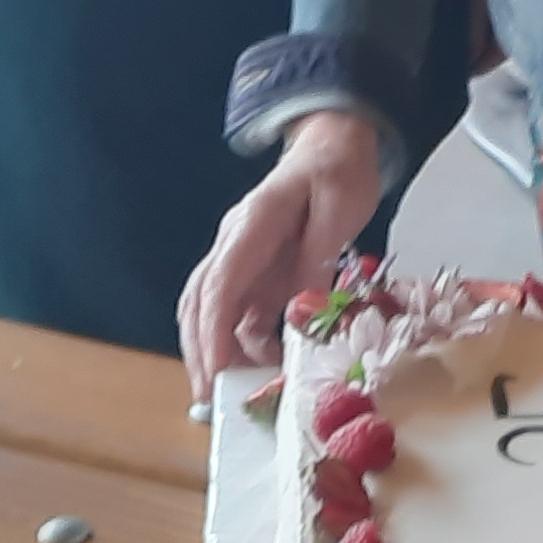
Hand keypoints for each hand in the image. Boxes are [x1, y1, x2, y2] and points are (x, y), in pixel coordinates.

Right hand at [175, 109, 379, 397]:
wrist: (335, 144)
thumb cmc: (338, 170)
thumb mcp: (341, 209)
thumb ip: (318, 257)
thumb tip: (301, 311)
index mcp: (251, 225)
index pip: (220, 283)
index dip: (213, 331)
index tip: (215, 370)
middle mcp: (235, 245)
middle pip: (200, 302)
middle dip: (201, 351)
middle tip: (211, 398)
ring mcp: (243, 260)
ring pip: (213, 312)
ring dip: (219, 352)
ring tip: (238, 394)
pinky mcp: (257, 273)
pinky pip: (241, 313)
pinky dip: (246, 344)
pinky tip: (267, 367)